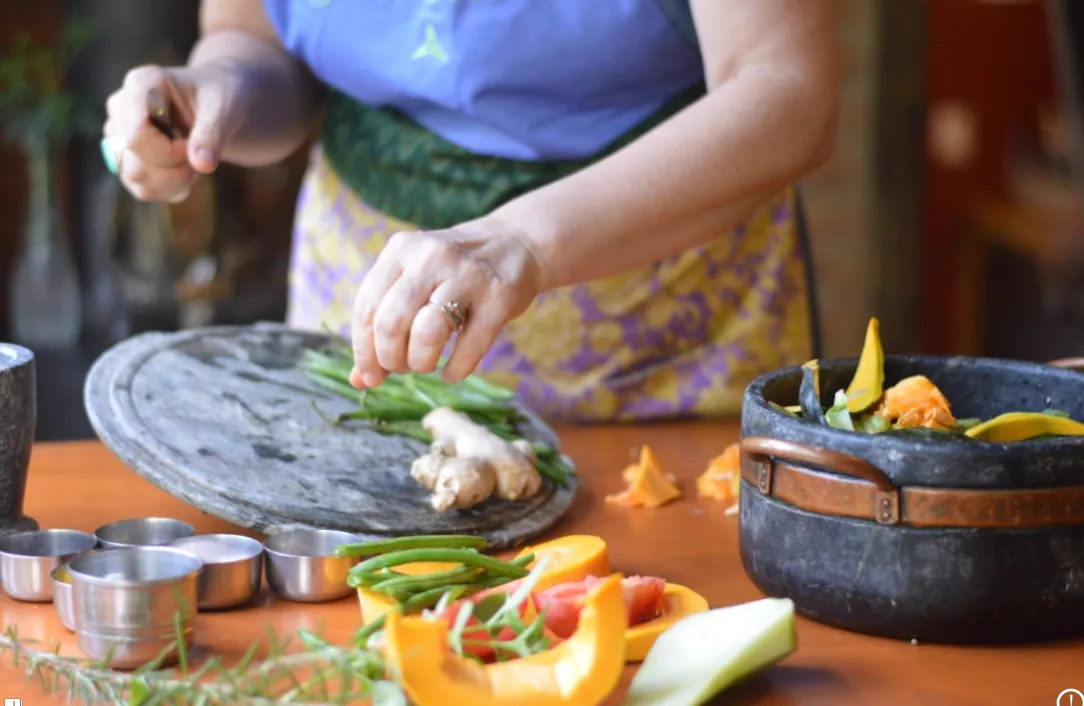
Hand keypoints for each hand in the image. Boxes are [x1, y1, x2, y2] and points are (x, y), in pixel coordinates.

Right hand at [102, 62, 249, 201]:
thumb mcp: (224, 108)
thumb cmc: (219, 97)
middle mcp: (120, 107)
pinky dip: (169, 188)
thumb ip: (213, 134)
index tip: (195, 145)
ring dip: (173, 181)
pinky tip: (187, 173)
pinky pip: (140, 188)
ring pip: (134, 178)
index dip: (169, 153)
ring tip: (194, 162)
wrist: (217, 103)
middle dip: (174, 170)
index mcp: (141, 85)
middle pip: (134, 163)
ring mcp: (118, 132)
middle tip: (200, 154)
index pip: (136, 137)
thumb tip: (203, 166)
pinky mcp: (125, 155)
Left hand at [349, 222, 543, 387]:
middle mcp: (431, 257)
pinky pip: (470, 347)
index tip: (371, 376)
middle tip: (403, 367)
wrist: (517, 243)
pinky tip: (452, 372)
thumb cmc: (454, 272)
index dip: (363, 352)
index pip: (365, 308)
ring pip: (427, 333)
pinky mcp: (499, 295)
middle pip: (391, 323)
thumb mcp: (415, 281)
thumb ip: (384, 323)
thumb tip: (359, 380)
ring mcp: (467, 275)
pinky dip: (456, 370)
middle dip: (391, 359)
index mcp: (400, 250)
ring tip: (427, 364)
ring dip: (421, 363)